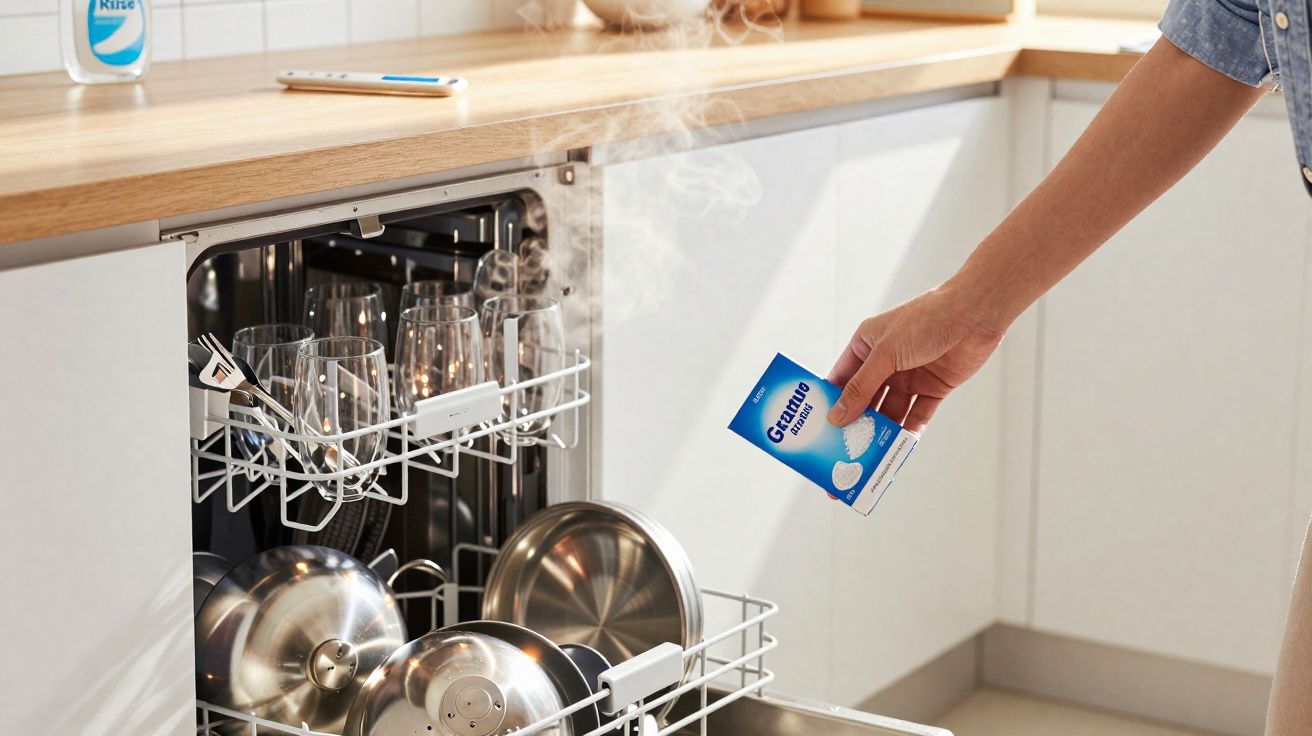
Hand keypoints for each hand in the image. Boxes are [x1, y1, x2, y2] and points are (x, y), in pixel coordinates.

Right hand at [826, 283, 1005, 433]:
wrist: (974, 314)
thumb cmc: (925, 320)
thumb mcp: (885, 354)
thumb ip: (861, 387)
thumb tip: (836, 415)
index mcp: (867, 344)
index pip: (842, 377)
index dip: (832, 401)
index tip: (820, 426)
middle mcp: (886, 361)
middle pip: (866, 398)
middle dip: (857, 421)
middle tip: (844, 448)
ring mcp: (910, 375)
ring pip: (891, 410)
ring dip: (883, 430)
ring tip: (871, 454)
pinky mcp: (934, 387)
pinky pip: (918, 413)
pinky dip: (910, 430)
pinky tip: (900, 447)